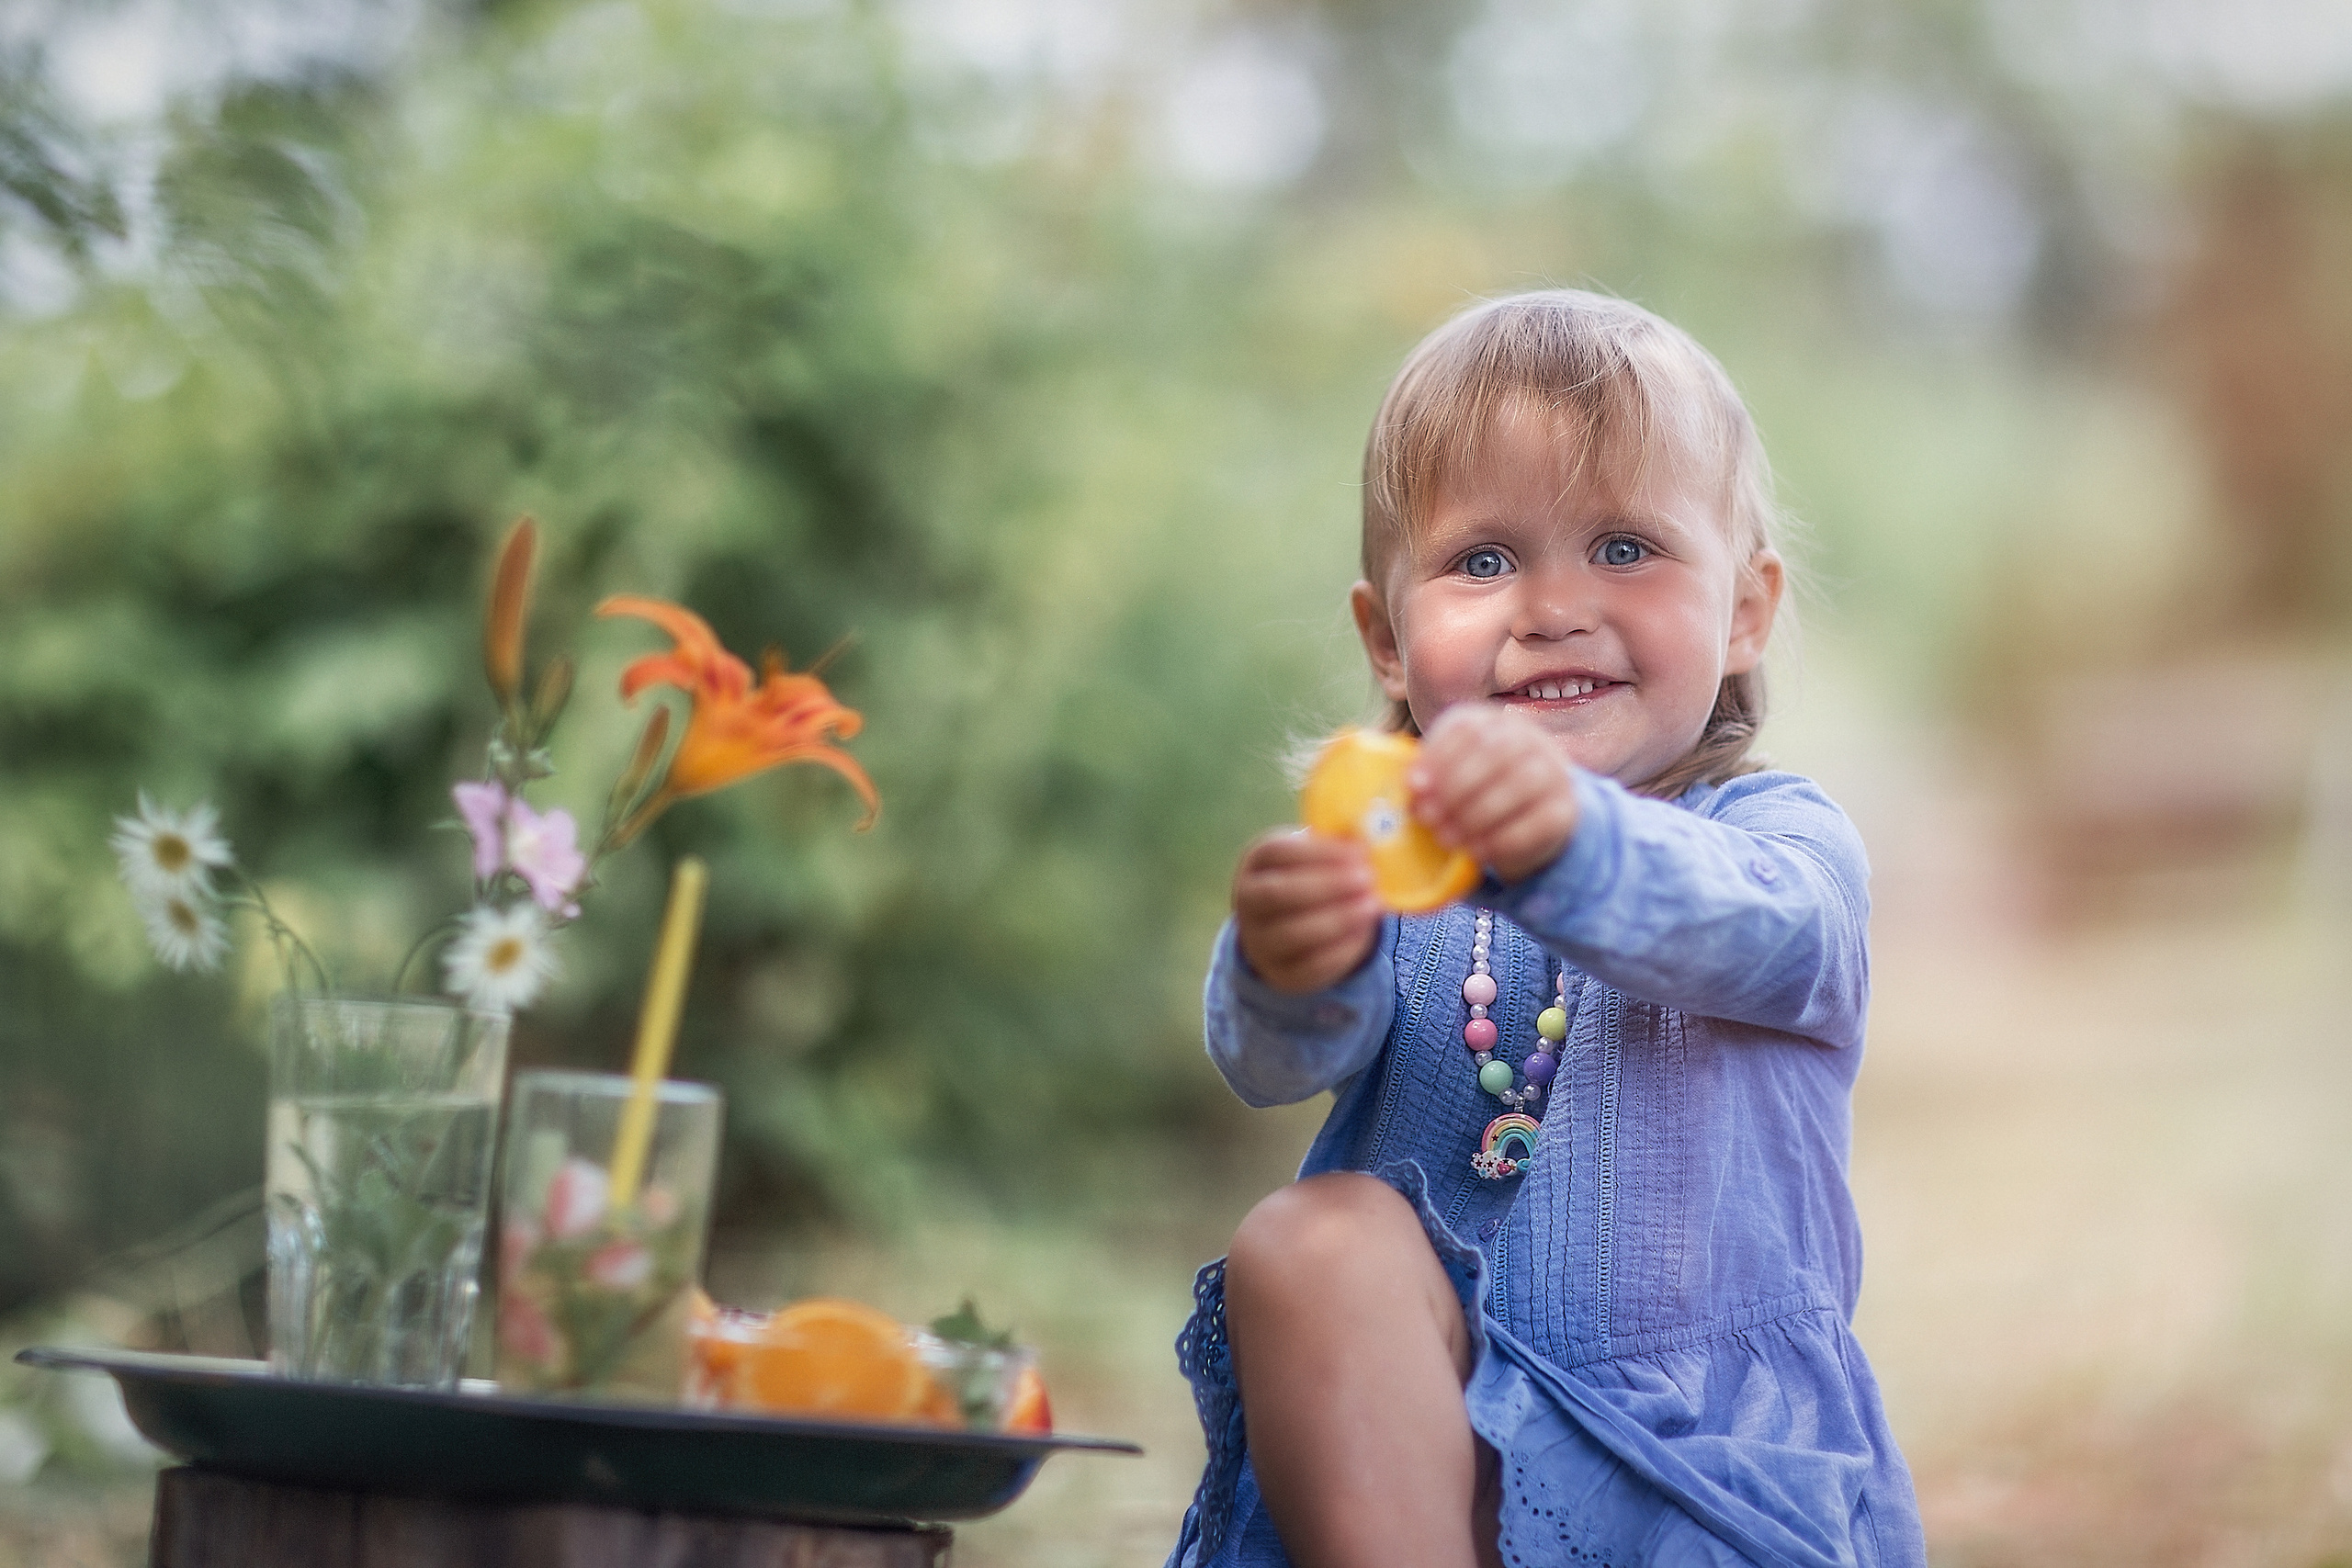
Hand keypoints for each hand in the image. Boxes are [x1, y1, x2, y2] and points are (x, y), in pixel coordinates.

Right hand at [1233, 829, 1383, 993]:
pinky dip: (1342, 949)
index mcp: (1255, 863)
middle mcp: (1247, 902)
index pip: (1277, 852)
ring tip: (1373, 905)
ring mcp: (1259, 941)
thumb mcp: (1314, 855)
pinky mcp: (1281, 974)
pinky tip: (1365, 931)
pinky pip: (1311, 966)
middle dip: (1327, 885)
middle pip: (1278, 893)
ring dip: (1338, 918)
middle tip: (1367, 878)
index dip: (1319, 852)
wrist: (1285, 927)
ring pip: (1292, 934)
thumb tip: (1370, 835)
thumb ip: (1338, 844)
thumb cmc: (1308, 877)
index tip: (1358, 851)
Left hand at [1408, 705, 1579, 883]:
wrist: (1529, 816)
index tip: (1415, 787)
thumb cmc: (1477, 791)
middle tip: (1428, 817)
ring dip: (1477, 815)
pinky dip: (1502, 840)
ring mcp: (1554, 771)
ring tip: (1446, 838)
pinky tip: (1476, 852)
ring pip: (1520, 784)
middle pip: (1495, 752)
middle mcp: (1529, 739)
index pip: (1468, 729)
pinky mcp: (1566, 809)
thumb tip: (1411, 791)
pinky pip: (1538, 822)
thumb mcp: (1452, 775)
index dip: (1438, 757)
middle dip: (1456, 787)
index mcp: (1494, 723)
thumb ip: (1432, 778)